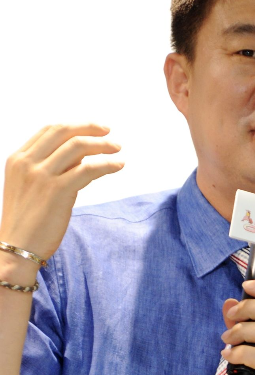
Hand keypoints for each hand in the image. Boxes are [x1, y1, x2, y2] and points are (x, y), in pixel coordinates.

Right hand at [0, 124, 123, 260]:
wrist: (16, 248)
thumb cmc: (27, 221)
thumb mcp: (29, 186)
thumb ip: (50, 167)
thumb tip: (80, 155)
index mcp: (18, 158)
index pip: (50, 130)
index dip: (76, 126)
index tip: (94, 129)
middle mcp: (28, 162)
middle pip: (64, 132)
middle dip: (90, 128)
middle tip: (109, 133)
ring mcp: (41, 176)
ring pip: (78, 146)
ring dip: (102, 145)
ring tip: (117, 150)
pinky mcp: (57, 191)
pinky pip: (88, 169)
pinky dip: (106, 164)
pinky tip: (118, 165)